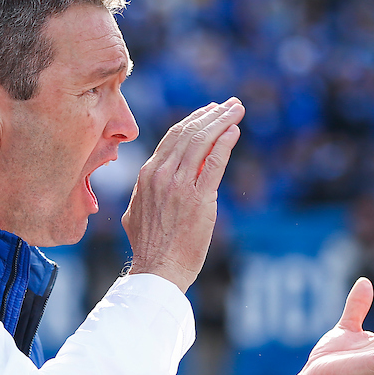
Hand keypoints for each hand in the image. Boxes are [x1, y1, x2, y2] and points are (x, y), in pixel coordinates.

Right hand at [123, 98, 243, 292]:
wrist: (157, 270)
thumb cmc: (149, 248)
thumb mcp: (136, 213)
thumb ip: (144, 193)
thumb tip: (149, 184)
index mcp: (146, 175)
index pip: (172, 138)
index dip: (193, 121)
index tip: (208, 112)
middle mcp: (161, 174)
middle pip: (189, 133)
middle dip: (211, 114)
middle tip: (229, 104)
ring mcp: (179, 185)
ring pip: (202, 141)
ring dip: (222, 121)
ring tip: (237, 110)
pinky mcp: (199, 198)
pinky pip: (214, 161)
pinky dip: (226, 142)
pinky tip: (235, 131)